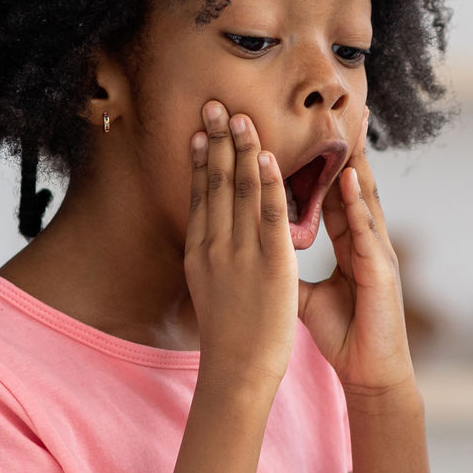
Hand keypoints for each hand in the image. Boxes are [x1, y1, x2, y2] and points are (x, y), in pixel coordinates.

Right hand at [184, 101, 299, 397]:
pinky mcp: (271, 262)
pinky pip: (270, 214)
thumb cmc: (230, 333)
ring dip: (242, 149)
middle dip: (217, 140)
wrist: (238, 369)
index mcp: (201, 251)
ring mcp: (241, 252)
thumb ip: (213, 257)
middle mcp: (216, 245)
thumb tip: (211, 236)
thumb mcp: (211, 287)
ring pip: (242, 190)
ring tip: (240, 116)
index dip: (202, 159)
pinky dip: (269, 182)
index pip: (201, 195)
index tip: (201, 129)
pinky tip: (268, 155)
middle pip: (216, 182)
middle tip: (215, 104)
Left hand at [296, 129, 416, 407]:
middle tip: (337, 110)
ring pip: (365, 199)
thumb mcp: (309, 297)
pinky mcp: (382, 270)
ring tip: (343, 129)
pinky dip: (359, 203)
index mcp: (350, 244)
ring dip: (354, 163)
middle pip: (354, 186)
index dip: (320, 163)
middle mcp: (367, 240)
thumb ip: (291, 271)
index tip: (309, 131)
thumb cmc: (346, 334)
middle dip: (345, 149)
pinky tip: (351, 180)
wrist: (371, 372)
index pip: (334, 193)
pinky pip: (367, 230)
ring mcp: (378, 252)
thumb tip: (262, 255)